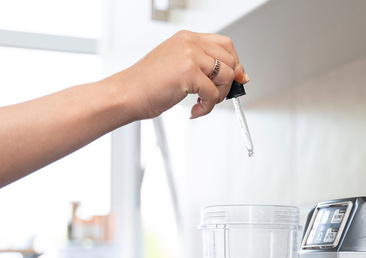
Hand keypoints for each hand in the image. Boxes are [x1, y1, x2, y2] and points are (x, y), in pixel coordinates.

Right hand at [109, 30, 248, 120]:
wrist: (127, 93)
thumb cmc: (147, 84)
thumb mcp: (177, 65)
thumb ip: (202, 65)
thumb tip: (236, 74)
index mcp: (187, 38)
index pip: (225, 44)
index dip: (235, 63)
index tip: (238, 78)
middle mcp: (190, 43)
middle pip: (230, 60)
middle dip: (228, 83)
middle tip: (215, 96)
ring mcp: (190, 57)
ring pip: (227, 77)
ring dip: (218, 96)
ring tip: (202, 103)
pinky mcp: (189, 74)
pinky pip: (213, 94)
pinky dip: (207, 107)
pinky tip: (194, 110)